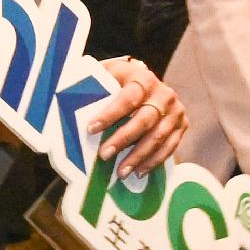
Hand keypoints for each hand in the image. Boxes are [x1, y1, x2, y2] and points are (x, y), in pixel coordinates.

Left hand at [83, 58, 188, 172]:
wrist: (144, 84)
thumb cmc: (117, 84)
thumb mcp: (106, 77)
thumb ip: (93, 87)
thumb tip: (68, 103)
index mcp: (143, 77)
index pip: (128, 97)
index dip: (111, 114)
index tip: (91, 129)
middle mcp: (164, 92)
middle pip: (145, 119)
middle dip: (123, 139)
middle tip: (104, 155)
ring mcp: (175, 109)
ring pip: (158, 136)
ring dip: (138, 156)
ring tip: (120, 172)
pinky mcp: (182, 124)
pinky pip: (170, 146)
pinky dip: (154, 161)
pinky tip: (138, 172)